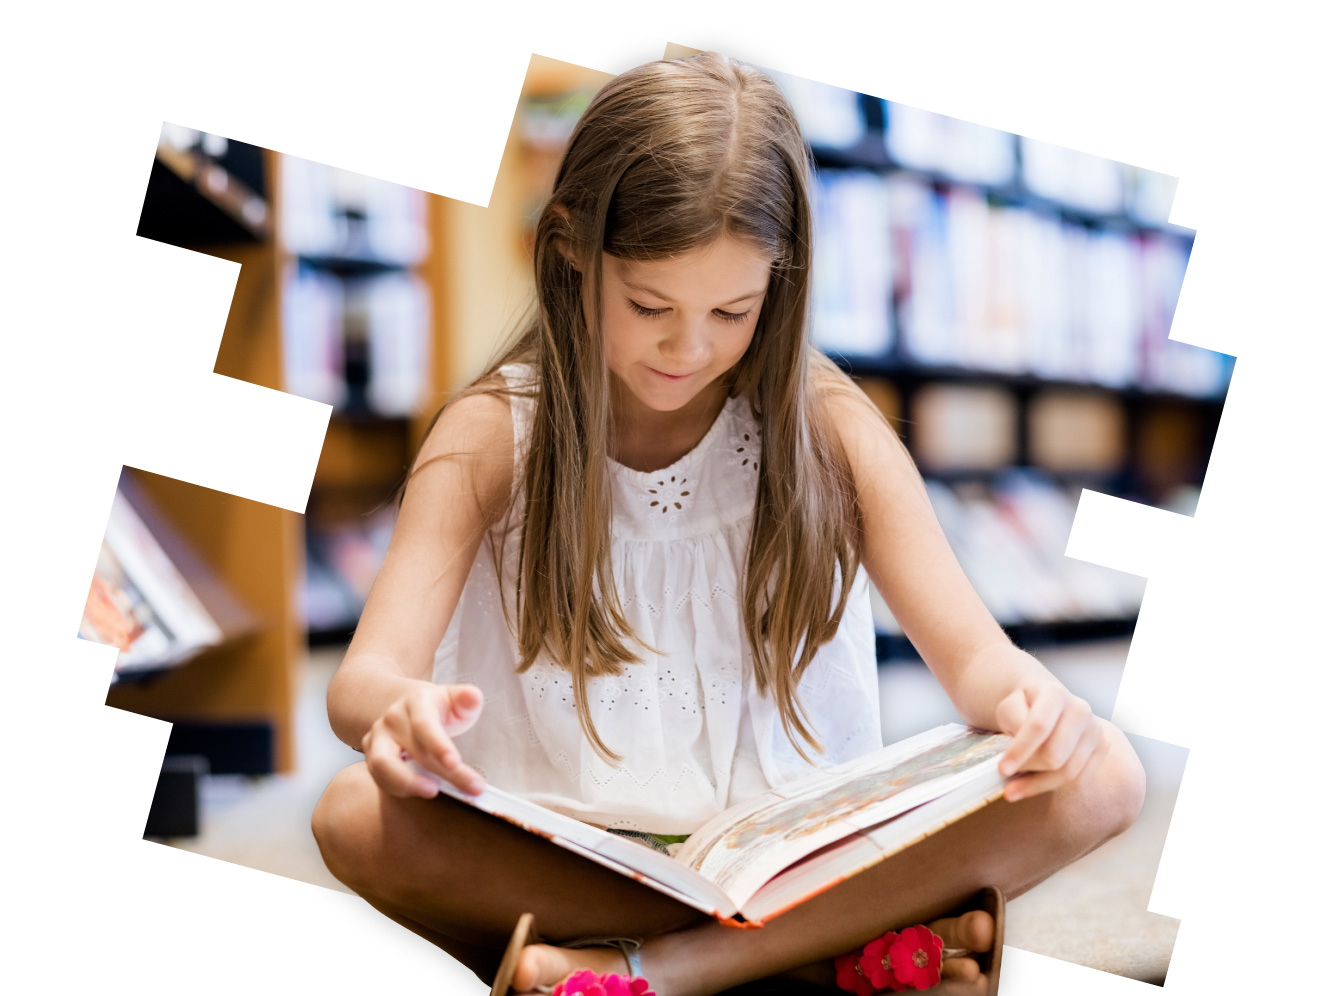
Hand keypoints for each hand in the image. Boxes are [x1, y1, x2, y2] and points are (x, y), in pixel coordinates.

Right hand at [361, 683, 484, 798]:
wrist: (406, 708)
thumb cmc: (438, 708)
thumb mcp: (456, 700)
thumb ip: (467, 700)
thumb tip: (473, 697)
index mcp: (417, 701)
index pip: (424, 724)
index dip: (439, 745)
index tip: (455, 763)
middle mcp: (393, 718)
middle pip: (413, 750)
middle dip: (444, 773)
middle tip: (472, 789)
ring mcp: (378, 736)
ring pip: (382, 764)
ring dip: (408, 783)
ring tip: (434, 792)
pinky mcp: (370, 754)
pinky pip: (379, 776)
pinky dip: (398, 789)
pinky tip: (420, 791)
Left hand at [994, 682, 1103, 801]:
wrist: (1047, 707)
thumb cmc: (1024, 709)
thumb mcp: (1008, 707)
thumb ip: (1012, 719)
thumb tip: (1018, 743)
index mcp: (1055, 694)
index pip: (1039, 726)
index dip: (1020, 750)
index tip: (1002, 769)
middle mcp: (1081, 710)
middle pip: (1055, 754)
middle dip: (1027, 768)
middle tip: (1005, 776)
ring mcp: (1095, 731)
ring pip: (1068, 771)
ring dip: (1036, 784)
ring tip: (1013, 789)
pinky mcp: (1102, 750)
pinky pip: (1078, 780)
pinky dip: (1052, 787)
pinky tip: (1032, 785)